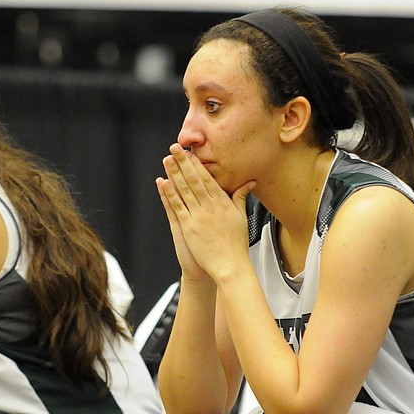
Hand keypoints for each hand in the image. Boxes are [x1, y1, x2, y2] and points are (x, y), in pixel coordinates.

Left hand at [158, 144, 254, 282]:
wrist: (229, 265)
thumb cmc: (236, 244)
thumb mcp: (241, 217)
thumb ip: (241, 197)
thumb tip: (249, 182)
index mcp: (222, 203)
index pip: (208, 178)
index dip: (197, 164)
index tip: (190, 152)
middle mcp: (209, 207)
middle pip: (194, 179)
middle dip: (183, 162)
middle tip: (175, 148)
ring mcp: (198, 216)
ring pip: (183, 190)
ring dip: (174, 173)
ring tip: (167, 159)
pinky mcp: (188, 227)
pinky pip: (177, 207)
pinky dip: (170, 194)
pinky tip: (164, 182)